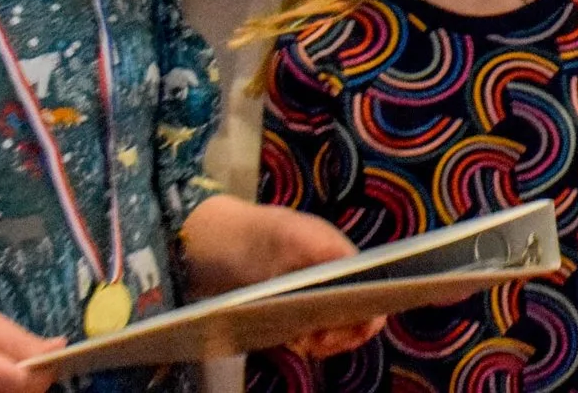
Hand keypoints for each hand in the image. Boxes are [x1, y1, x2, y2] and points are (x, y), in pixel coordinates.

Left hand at [178, 196, 385, 359]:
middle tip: (315, 342)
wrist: (206, 244)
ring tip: (301, 343)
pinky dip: (304, 339)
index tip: (336, 331)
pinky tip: (290, 341)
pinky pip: (309, 330)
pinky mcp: (289, 306)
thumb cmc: (250, 235)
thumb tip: (356, 267)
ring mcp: (309, 291)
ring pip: (332, 325)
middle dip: (341, 333)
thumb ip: (323, 249)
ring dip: (322, 339)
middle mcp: (329, 272)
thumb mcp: (288, 235)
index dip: (364, 314)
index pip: (371, 287)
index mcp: (337, 253)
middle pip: (355, 312)